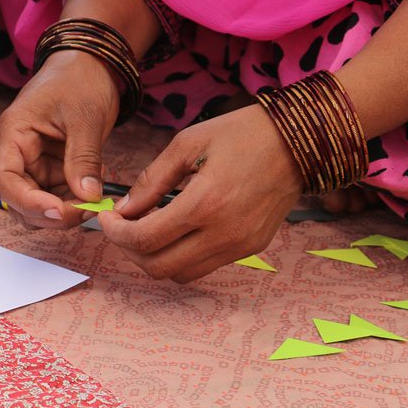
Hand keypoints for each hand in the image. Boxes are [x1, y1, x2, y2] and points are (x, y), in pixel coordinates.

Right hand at [0, 51, 119, 228]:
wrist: (90, 64)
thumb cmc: (80, 79)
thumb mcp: (84, 117)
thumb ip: (83, 158)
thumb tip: (87, 195)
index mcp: (13, 134)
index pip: (4, 180)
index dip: (27, 202)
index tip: (59, 211)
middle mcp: (17, 153)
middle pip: (17, 199)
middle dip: (49, 213)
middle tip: (86, 210)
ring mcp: (34, 163)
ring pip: (37, 204)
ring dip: (63, 212)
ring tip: (94, 202)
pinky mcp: (51, 168)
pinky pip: (56, 196)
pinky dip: (74, 202)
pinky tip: (95, 192)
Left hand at [98, 104, 302, 282]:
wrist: (300, 142)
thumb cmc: (242, 134)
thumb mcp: (187, 144)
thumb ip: (151, 180)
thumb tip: (124, 209)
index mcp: (204, 204)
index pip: (145, 239)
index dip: (116, 233)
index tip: (107, 219)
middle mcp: (224, 233)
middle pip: (158, 266)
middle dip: (129, 250)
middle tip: (121, 228)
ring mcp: (240, 246)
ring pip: (181, 274)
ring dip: (154, 258)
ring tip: (146, 229)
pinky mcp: (252, 248)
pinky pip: (205, 266)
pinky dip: (181, 256)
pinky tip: (175, 231)